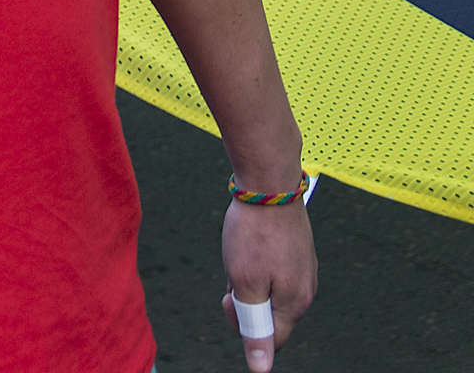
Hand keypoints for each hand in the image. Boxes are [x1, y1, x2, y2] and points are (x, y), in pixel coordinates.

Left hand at [221, 196, 317, 370]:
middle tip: (233, 269)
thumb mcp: (245, 283)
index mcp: (295, 303)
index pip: (270, 339)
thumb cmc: (254, 232)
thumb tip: (261, 369)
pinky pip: (274, 269)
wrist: (270, 180)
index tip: (228, 295)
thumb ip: (254, 327)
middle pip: (269, 313)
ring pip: (269, 288)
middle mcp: (306, 289)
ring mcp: (304, 267)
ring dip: (250, 277)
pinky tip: (252, 240)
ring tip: (243, 250)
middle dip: (245, 297)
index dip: (243, 324)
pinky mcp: (298, 249)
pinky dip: (258, 260)